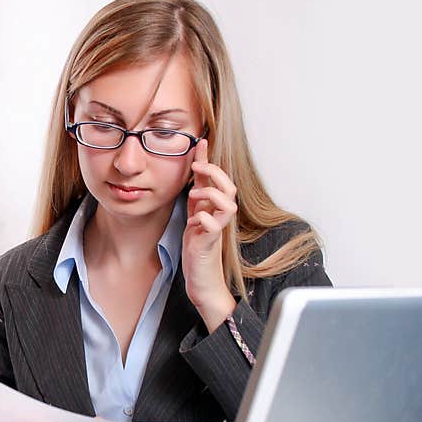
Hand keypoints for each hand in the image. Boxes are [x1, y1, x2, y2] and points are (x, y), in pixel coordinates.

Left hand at [183, 138, 237, 331]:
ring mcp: (217, 229)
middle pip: (228, 185)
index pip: (215, 179)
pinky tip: (194, 221)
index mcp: (214, 208)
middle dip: (214, 172)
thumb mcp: (194, 217)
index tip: (201, 141)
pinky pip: (213, 224)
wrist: (202, 280)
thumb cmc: (198, 249)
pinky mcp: (210, 243)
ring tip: (193, 196)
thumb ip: (197, 197)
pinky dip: (203, 218)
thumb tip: (195, 175)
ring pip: (228, 202)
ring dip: (210, 193)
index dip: (208, 159)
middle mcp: (220, 216)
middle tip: (197, 166)